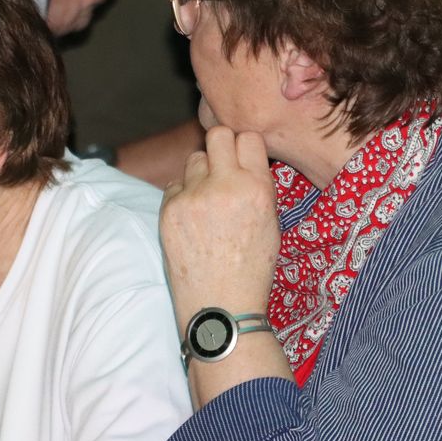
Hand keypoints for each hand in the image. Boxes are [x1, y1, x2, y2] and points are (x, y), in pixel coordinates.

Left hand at [160, 126, 280, 327]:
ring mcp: (194, 197)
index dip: (244, 147)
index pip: (248, 137)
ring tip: (207, 201)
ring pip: (194, 159)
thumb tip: (243, 157)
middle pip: (217, 135)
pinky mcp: (169, 209)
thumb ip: (258, 186)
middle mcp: (225, 186)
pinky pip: (175, 185)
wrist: (221, 305)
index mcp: (257, 189)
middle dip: (220, 147)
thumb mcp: (271, 224)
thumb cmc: (252, 269)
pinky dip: (183, 196)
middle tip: (221, 168)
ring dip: (200, 173)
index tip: (241, 160)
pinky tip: (193, 221)